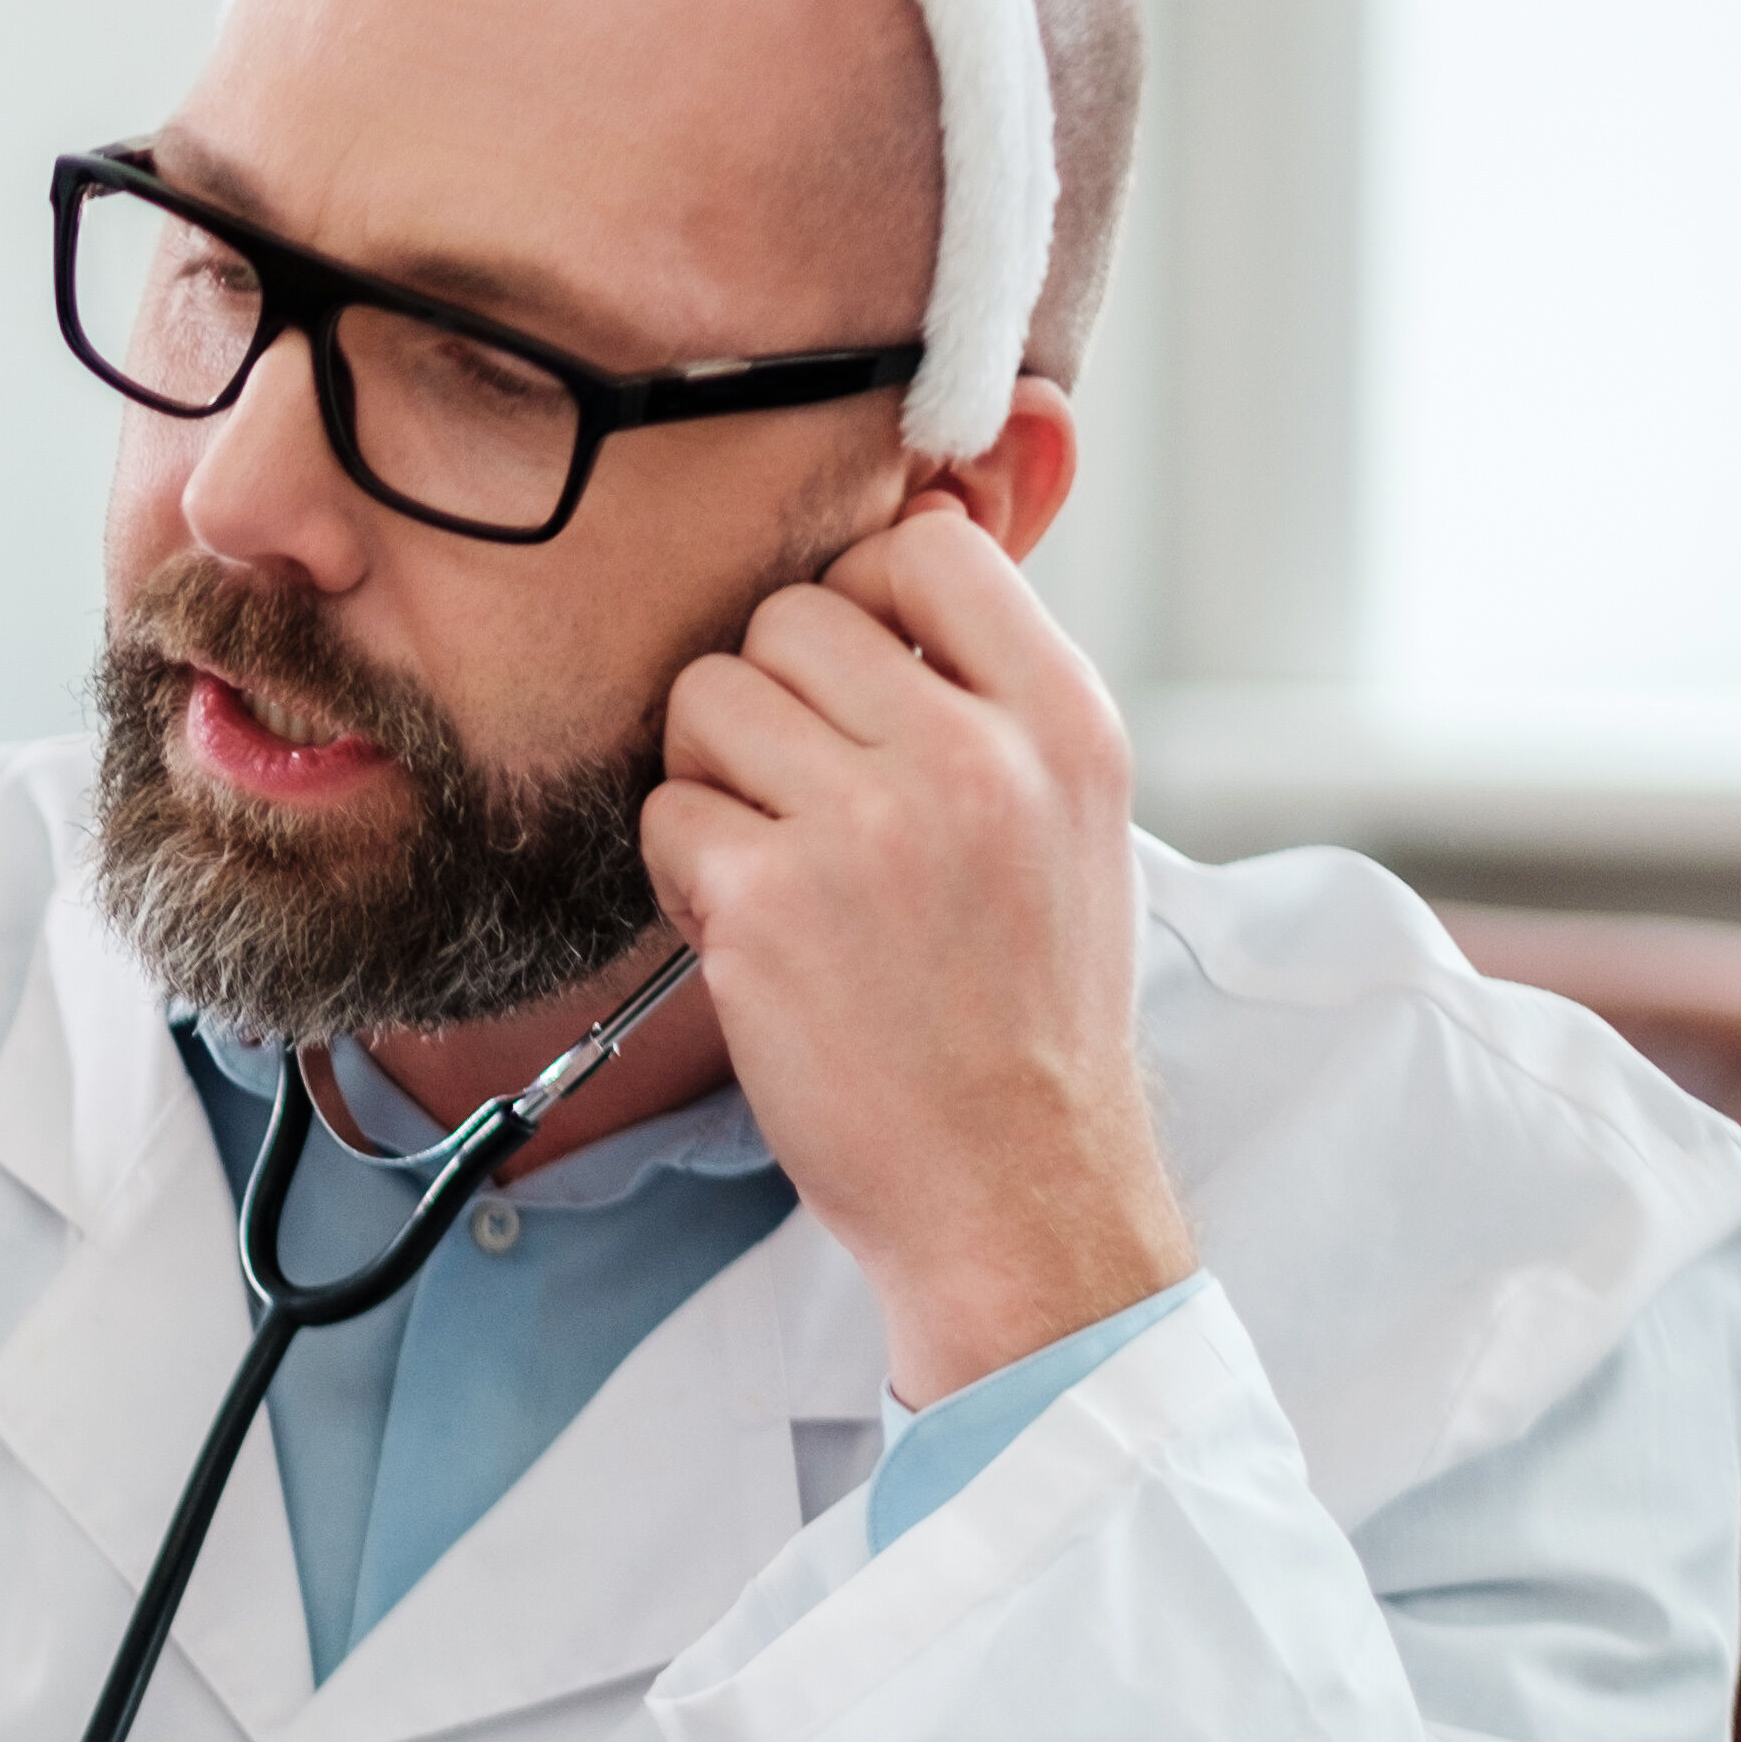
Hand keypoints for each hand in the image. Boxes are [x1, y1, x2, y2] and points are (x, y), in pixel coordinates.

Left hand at [644, 500, 1193, 1405]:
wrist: (1018, 1192)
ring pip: (707, 699)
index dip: (864, 604)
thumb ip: (997, 695)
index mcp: (1065, 723)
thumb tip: (904, 552)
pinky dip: (686, 873)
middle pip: (789, 617)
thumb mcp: (1075, 826)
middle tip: (807, 805)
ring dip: (716, 781)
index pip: (928, 549)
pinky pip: (665, 812)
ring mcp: (867, 827)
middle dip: (771, 703)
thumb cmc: (1029, 1013)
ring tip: (783, 870)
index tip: (860, 688)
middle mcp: (975, 756)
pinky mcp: (768, 902)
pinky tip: (754, 937)